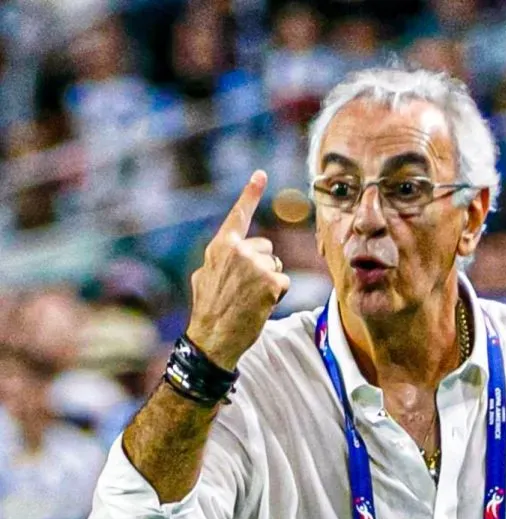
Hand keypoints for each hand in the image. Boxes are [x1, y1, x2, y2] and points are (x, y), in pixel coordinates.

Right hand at [187, 169, 289, 369]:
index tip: (261, 174)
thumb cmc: (209, 311)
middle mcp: (238, 250)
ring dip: (269, 283)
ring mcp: (255, 265)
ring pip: (276, 267)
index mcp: (220, 246)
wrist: (213, 338)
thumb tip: (229, 253)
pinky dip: (276, 296)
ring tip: (249, 300)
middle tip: (244, 290)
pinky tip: (260, 306)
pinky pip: (283, 284)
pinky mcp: (271, 282)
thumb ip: (220, 259)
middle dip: (262, 267)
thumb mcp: (205, 277)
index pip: (238, 215)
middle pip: (267, 249)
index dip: (251, 193)